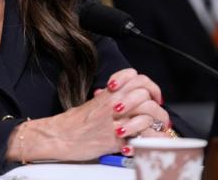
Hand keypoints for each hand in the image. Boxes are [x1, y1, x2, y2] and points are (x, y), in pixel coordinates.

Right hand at [5, 68, 170, 161]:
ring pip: (149, 111)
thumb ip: (110, 98)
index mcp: (108, 93)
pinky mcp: (118, 138)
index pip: (136, 78)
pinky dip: (151, 137)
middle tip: (159, 114)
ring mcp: (117, 120)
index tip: (153, 96)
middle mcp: (114, 103)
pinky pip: (143, 133)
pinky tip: (149, 139)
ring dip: (157, 120)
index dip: (149, 86)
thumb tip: (125, 97)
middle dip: (157, 105)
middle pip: (146, 93)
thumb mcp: (93, 103)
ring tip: (156, 128)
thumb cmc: (72, 123)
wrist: (59, 137)